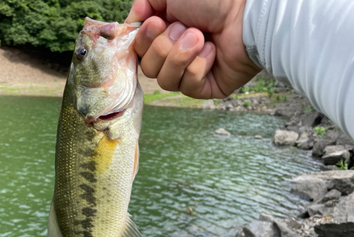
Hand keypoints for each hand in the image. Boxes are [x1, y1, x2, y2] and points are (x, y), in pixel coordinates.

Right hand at [126, 0, 261, 98]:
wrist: (246, 13)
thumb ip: (143, 4)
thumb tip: (131, 23)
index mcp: (164, 33)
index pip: (137, 50)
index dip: (142, 40)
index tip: (156, 23)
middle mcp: (174, 54)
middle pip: (147, 68)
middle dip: (164, 47)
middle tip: (185, 29)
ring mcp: (190, 73)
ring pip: (165, 81)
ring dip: (181, 56)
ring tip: (200, 38)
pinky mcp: (205, 88)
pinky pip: (187, 87)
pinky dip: (199, 66)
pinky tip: (213, 52)